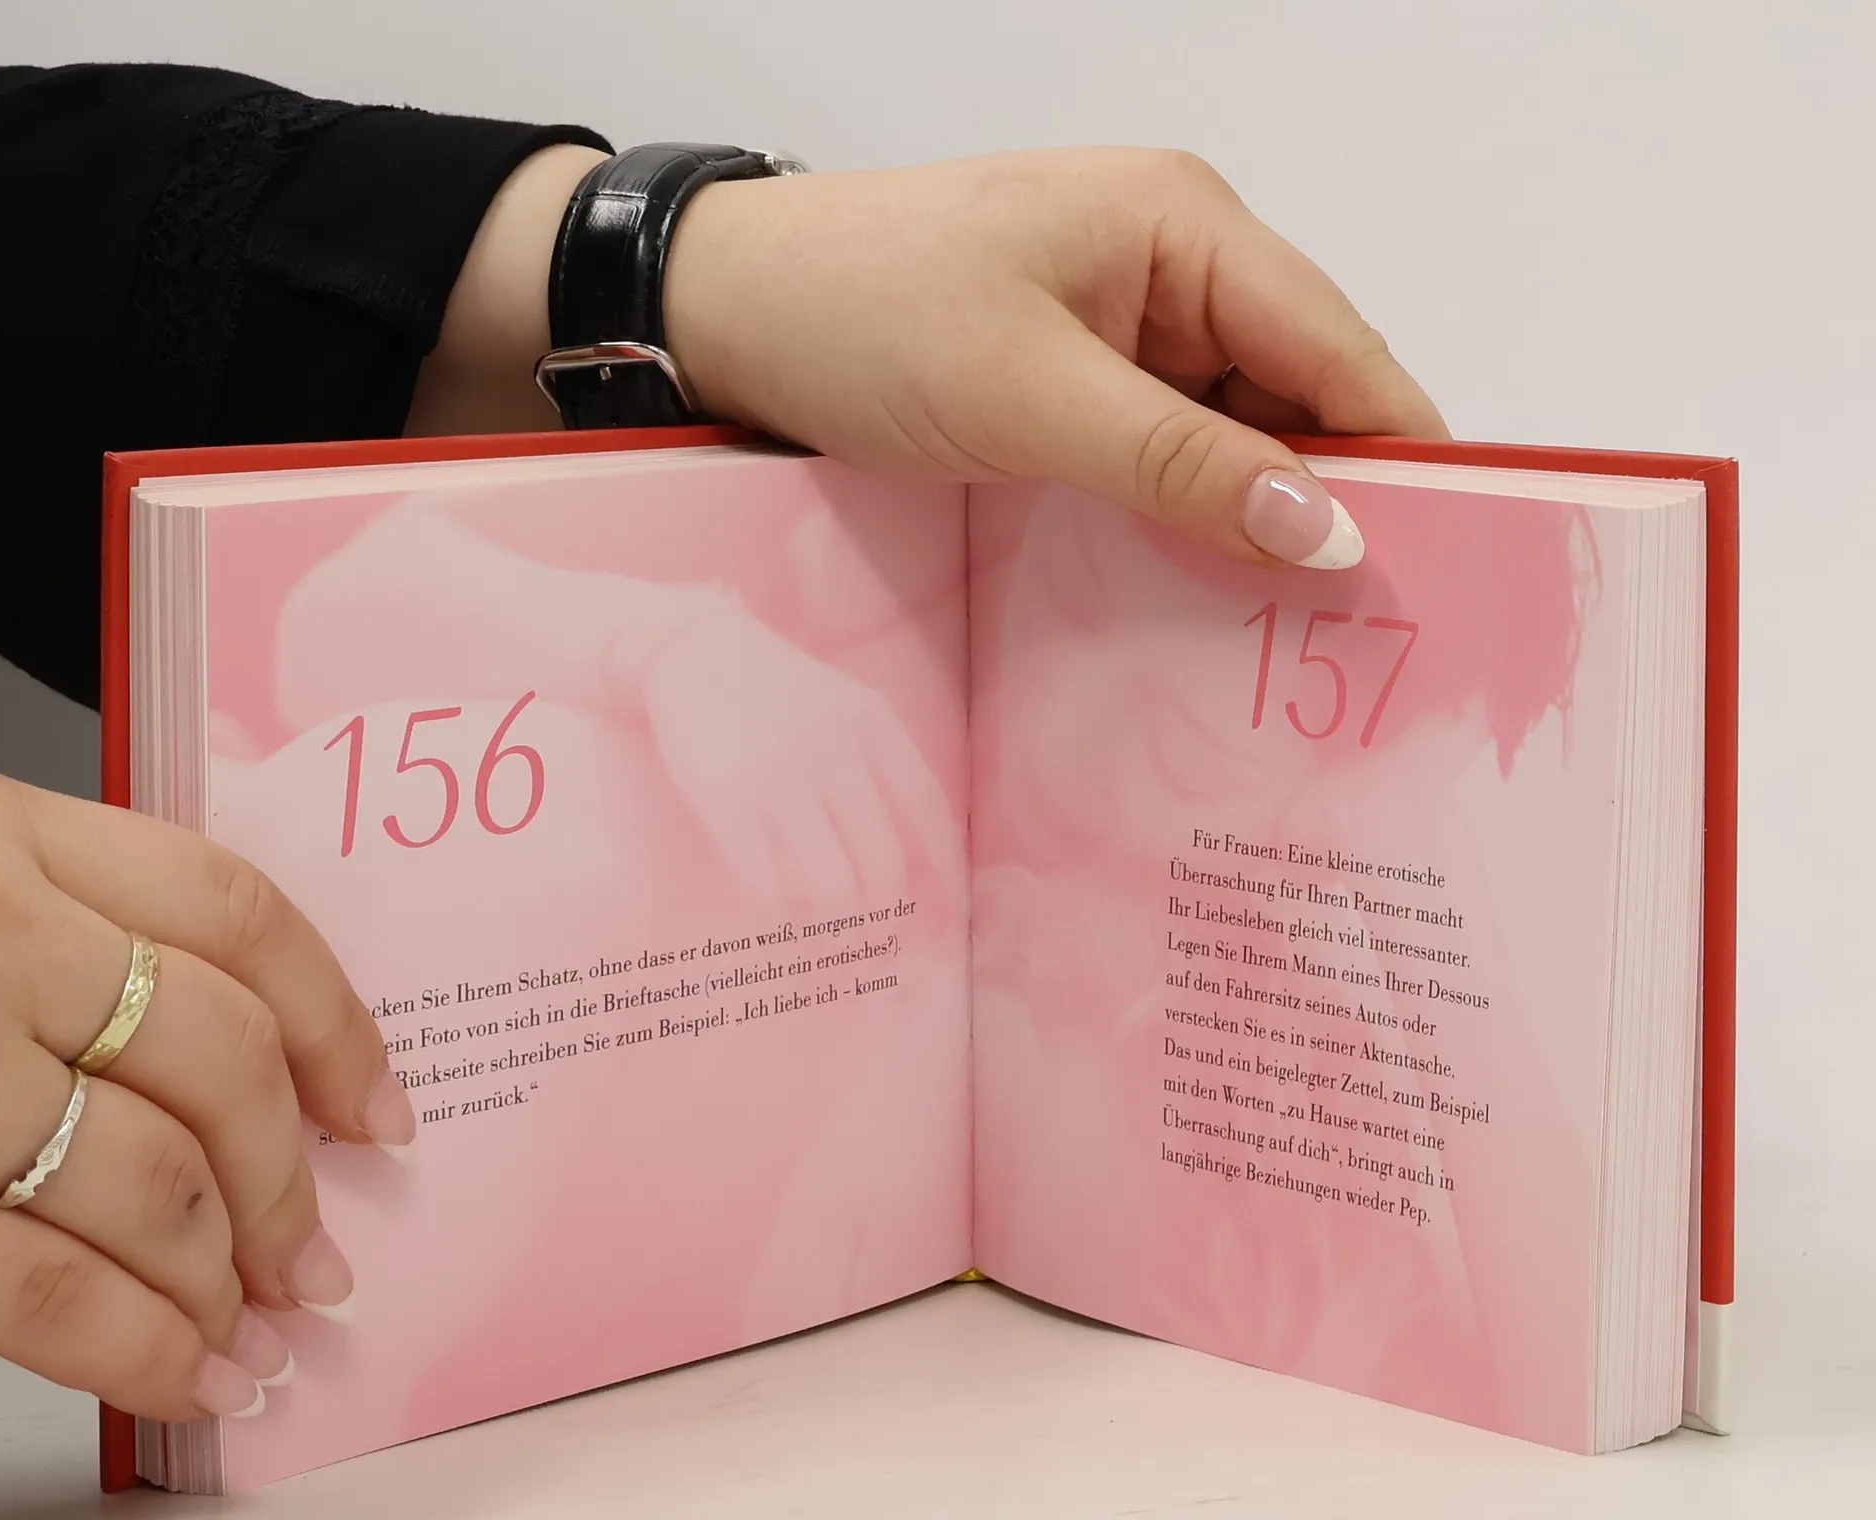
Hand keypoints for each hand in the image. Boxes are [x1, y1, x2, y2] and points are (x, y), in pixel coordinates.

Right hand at [0, 769, 409, 1419]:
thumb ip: (38, 921)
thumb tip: (201, 1069)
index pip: (231, 912)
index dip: (334, 1021)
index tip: (377, 1106)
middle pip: (217, 1057)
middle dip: (289, 1177)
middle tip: (322, 1253)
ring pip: (146, 1178)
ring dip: (230, 1273)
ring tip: (267, 1326)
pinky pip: (30, 1286)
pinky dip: (136, 1348)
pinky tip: (195, 1381)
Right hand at [640, 620, 960, 913]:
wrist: (694, 651)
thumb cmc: (781, 694)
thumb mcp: (849, 709)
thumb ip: (886, 769)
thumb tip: (923, 863)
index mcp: (875, 726)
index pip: (928, 814)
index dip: (944, 872)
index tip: (947, 910)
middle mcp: (833, 752)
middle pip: (883, 864)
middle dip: (880, 901)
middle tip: (864, 906)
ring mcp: (777, 778)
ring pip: (831, 887)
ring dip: (829, 908)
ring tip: (815, 898)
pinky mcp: (724, 801)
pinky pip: (767, 887)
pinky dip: (778, 905)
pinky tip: (773, 893)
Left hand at [664, 147, 1447, 567]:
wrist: (725, 308)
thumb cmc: (865, 314)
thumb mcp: (1030, 396)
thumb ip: (1184, 466)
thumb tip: (1331, 533)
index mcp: (1189, 229)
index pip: (1340, 350)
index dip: (1400, 457)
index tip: (1445, 571)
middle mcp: (1177, 270)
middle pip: (1300, 398)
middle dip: (1332, 504)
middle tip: (1364, 637)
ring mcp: (1125, 330)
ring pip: (1236, 437)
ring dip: (1257, 523)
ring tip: (1292, 639)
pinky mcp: (1078, 383)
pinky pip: (1167, 454)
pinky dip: (1190, 517)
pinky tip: (1204, 594)